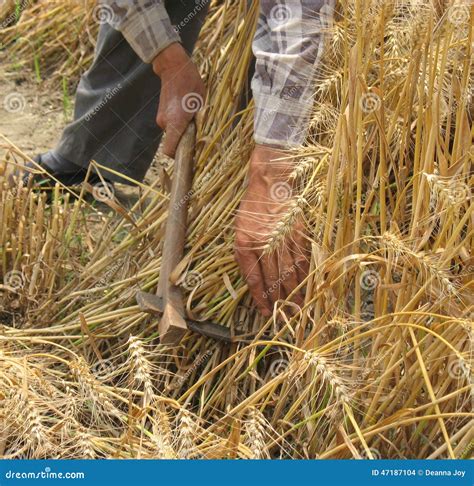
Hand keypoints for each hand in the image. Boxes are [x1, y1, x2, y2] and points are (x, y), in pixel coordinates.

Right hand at [152, 43, 204, 157]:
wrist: (172, 66)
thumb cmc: (190, 83)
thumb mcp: (201, 103)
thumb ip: (200, 123)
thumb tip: (202, 138)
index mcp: (175, 122)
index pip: (170, 151)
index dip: (179, 156)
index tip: (190, 154)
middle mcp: (165, 123)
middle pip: (174, 143)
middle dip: (185, 141)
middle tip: (198, 133)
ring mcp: (161, 118)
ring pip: (173, 134)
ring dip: (182, 131)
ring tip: (193, 118)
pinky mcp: (161, 114)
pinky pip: (171, 126)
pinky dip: (178, 124)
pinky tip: (186, 113)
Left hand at [234, 145, 308, 315]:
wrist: (270, 182)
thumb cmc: (252, 209)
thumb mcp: (240, 231)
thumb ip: (245, 256)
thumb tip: (255, 281)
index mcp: (245, 243)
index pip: (254, 278)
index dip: (260, 298)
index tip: (266, 312)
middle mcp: (264, 243)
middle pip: (274, 279)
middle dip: (280, 300)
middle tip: (286, 317)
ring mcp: (282, 238)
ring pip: (290, 272)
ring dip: (295, 292)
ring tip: (298, 308)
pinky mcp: (297, 233)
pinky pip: (302, 259)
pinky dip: (305, 275)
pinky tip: (307, 287)